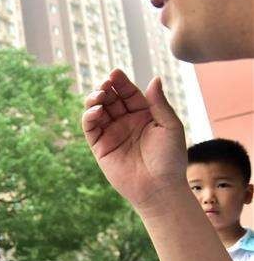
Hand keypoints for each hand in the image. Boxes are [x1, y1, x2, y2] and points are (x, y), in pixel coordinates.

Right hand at [82, 69, 186, 209]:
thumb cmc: (169, 158)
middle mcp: (126, 122)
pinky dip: (89, 116)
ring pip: (97, 110)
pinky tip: (96, 110)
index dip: (120, 83)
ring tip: (98, 95)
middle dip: (105, 88)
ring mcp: (112, 134)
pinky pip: (90, 128)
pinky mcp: (100, 147)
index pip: (128, 94)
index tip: (115, 73)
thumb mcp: (170, 126)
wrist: (159, 187)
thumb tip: (154, 78)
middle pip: (111, 99)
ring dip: (94, 100)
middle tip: (105, 83)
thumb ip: (158, 103)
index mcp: (144, 115)